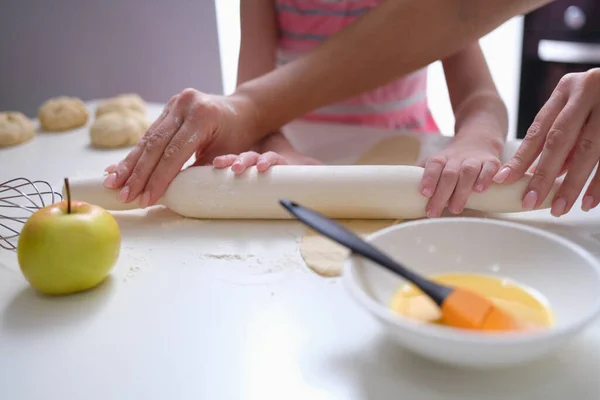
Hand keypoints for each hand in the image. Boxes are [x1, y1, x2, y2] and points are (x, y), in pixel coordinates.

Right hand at [103, 88, 259, 206]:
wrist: (243, 110)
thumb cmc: (238, 136)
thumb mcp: (224, 155)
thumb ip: (197, 171)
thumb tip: (169, 193)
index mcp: (201, 116)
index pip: (173, 152)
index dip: (158, 178)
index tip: (145, 199)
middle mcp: (184, 106)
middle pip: (155, 145)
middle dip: (137, 173)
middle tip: (124, 195)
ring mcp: (174, 105)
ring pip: (147, 139)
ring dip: (129, 164)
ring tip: (112, 184)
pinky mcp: (167, 109)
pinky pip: (148, 134)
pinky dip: (135, 154)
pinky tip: (119, 169)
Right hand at [213, 150, 320, 173]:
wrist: (280, 155)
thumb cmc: (292, 165)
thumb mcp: (305, 166)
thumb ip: (316, 168)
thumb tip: (326, 170)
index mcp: (277, 158)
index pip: (272, 158)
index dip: (267, 161)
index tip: (263, 166)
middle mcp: (260, 159)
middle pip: (251, 157)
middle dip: (245, 161)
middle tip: (238, 168)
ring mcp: (248, 162)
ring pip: (238, 159)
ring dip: (230, 161)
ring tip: (220, 164)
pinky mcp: (238, 167)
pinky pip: (228, 164)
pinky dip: (220, 164)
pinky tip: (209, 166)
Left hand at [419, 136, 502, 216]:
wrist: (477, 141)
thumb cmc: (452, 162)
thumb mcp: (437, 165)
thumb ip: (424, 177)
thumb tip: (408, 195)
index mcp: (441, 159)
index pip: (433, 165)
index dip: (428, 178)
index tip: (424, 194)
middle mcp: (457, 158)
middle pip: (449, 173)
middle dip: (441, 194)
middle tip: (434, 212)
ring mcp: (475, 159)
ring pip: (468, 171)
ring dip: (461, 190)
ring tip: (455, 208)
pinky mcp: (491, 162)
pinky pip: (490, 167)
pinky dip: (486, 178)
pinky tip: (480, 190)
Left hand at [493, 69, 599, 216]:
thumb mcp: (576, 107)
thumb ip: (559, 137)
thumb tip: (537, 173)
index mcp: (567, 89)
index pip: (538, 129)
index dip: (521, 157)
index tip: (505, 179)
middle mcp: (588, 92)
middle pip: (560, 140)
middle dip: (543, 175)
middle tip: (530, 201)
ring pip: (589, 150)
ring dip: (572, 184)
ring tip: (560, 207)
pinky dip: (599, 184)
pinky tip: (589, 201)